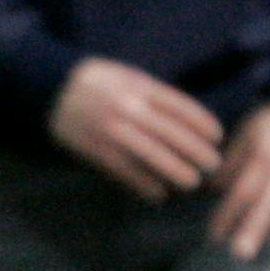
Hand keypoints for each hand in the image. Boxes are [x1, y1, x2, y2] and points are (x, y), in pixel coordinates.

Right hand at [48, 58, 224, 200]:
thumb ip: (155, 95)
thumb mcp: (129, 76)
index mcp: (139, 86)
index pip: (180, 106)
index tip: (217, 136)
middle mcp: (129, 107)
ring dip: (176, 171)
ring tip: (192, 182)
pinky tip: (159, 194)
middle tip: (213, 164)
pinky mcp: (97, 149)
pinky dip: (144, 185)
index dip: (202, 123)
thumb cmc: (98, 81)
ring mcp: (112, 130)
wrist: (52, 87)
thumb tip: (187, 122)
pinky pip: (126, 171)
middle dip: (196, 151)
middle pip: (171, 133)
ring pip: (152, 154)